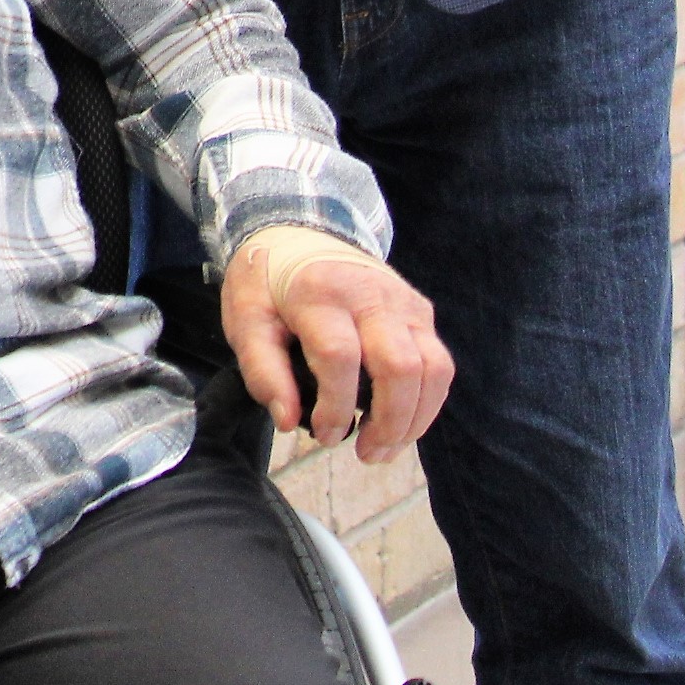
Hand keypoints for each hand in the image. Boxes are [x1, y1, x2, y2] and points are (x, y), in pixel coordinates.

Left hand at [222, 227, 451, 461]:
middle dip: (389, 422)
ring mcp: (402, 301)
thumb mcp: (244, 319)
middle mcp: (370, 294)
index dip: (335, 406)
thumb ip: (262, 371)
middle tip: (365, 453)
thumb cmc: (268, 283)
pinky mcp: (420, 310)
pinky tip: (402, 424)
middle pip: (400, 365)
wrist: (299, 231)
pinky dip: (427, 402)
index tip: (323, 434)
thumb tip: (287, 421)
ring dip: (416, 419)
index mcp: (319, 293)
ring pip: (433, 368)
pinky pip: (440, 363)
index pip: (340, 356)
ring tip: (386, 447)